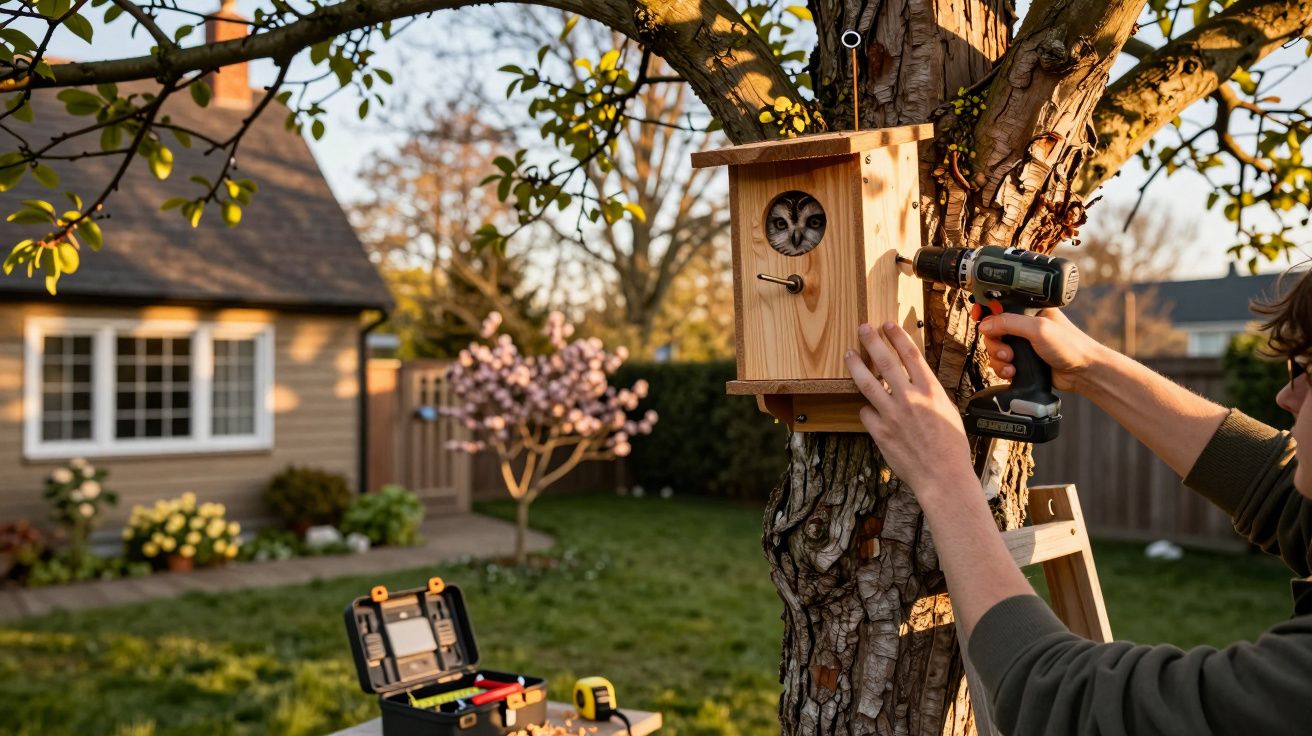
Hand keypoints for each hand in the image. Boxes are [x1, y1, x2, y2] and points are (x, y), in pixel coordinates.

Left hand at [845, 322, 974, 494]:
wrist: (942, 475)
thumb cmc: (950, 446)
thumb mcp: (948, 410)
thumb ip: (930, 393)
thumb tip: (916, 380)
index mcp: (931, 391)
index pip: (911, 354)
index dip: (897, 336)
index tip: (888, 325)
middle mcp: (910, 398)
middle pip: (886, 361)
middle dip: (872, 341)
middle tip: (863, 328)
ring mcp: (892, 414)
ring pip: (867, 382)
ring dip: (856, 365)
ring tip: (849, 354)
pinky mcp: (880, 431)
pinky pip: (866, 413)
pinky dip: (866, 408)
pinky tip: (867, 408)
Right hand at [979, 309, 1105, 392]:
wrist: (1083, 372)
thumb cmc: (1070, 346)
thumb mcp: (1038, 329)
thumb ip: (1009, 323)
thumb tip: (985, 325)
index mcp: (1030, 310)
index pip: (1000, 306)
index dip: (986, 311)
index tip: (977, 318)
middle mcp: (1025, 326)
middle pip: (993, 330)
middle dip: (994, 343)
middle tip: (1006, 352)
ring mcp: (1023, 344)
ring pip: (995, 348)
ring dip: (998, 358)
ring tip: (1011, 364)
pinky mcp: (1022, 361)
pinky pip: (1001, 363)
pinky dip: (1002, 369)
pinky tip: (1013, 373)